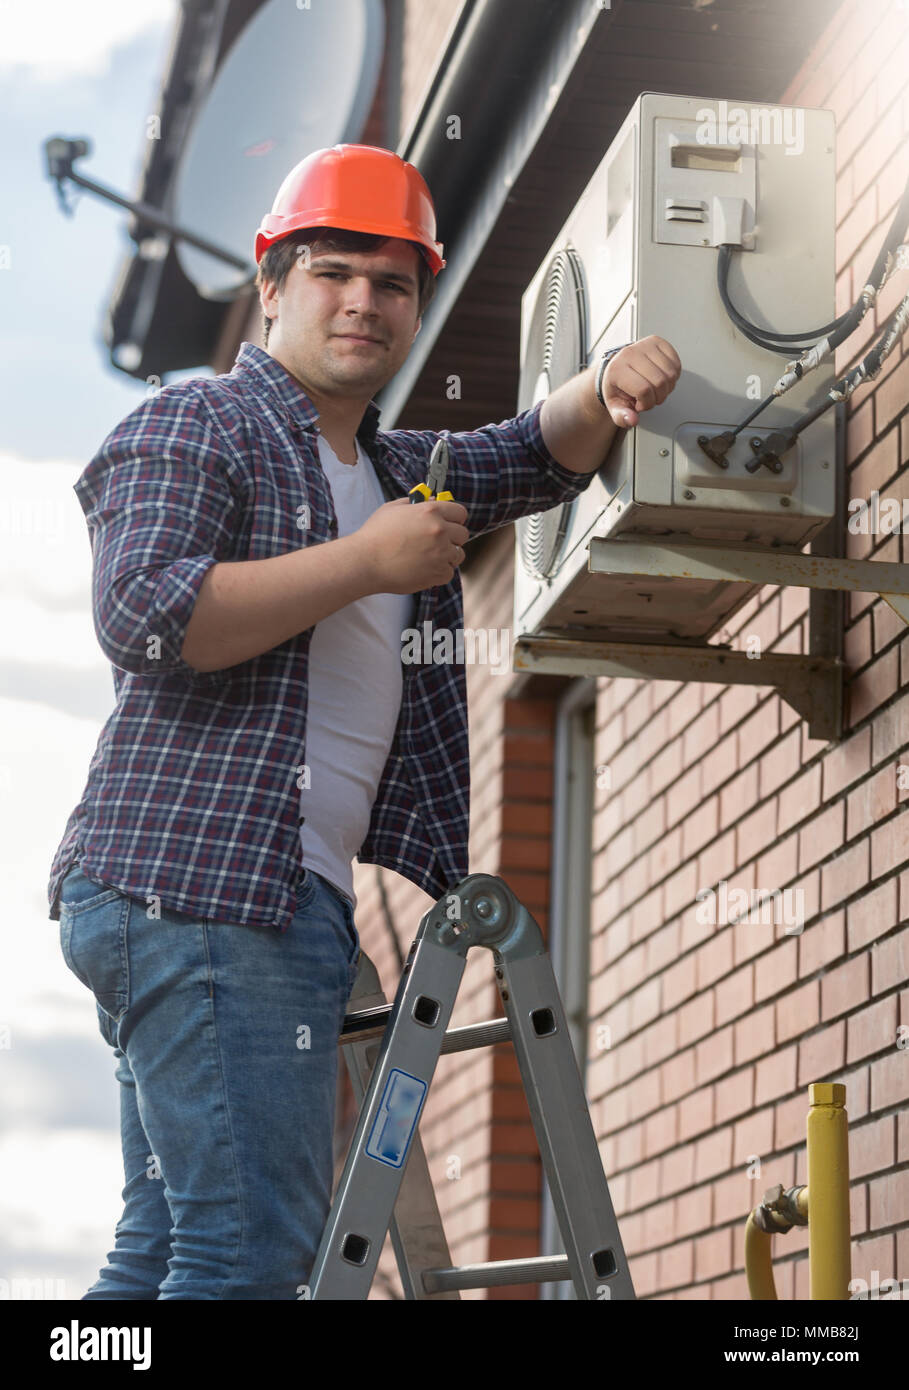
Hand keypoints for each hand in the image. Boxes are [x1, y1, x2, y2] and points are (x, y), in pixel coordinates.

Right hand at [356, 496, 470, 593]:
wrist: (365, 561)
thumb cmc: (375, 534)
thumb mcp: (393, 508)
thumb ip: (415, 503)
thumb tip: (432, 499)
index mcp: (430, 511)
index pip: (460, 512)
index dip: (455, 518)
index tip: (450, 524)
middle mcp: (439, 531)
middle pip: (463, 534)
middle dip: (452, 538)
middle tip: (437, 542)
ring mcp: (440, 553)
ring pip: (458, 555)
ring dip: (448, 556)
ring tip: (429, 557)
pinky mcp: (437, 573)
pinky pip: (449, 572)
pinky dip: (439, 572)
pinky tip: (425, 569)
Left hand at [601, 336, 681, 427]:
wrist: (616, 366)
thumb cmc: (617, 385)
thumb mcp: (615, 405)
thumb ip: (622, 417)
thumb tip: (632, 420)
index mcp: (617, 369)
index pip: (644, 390)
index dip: (646, 403)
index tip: (639, 404)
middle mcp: (630, 353)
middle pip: (660, 382)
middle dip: (657, 397)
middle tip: (648, 397)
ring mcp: (645, 345)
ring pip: (671, 374)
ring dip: (667, 388)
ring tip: (654, 388)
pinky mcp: (658, 342)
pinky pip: (676, 364)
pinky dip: (673, 376)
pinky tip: (661, 378)